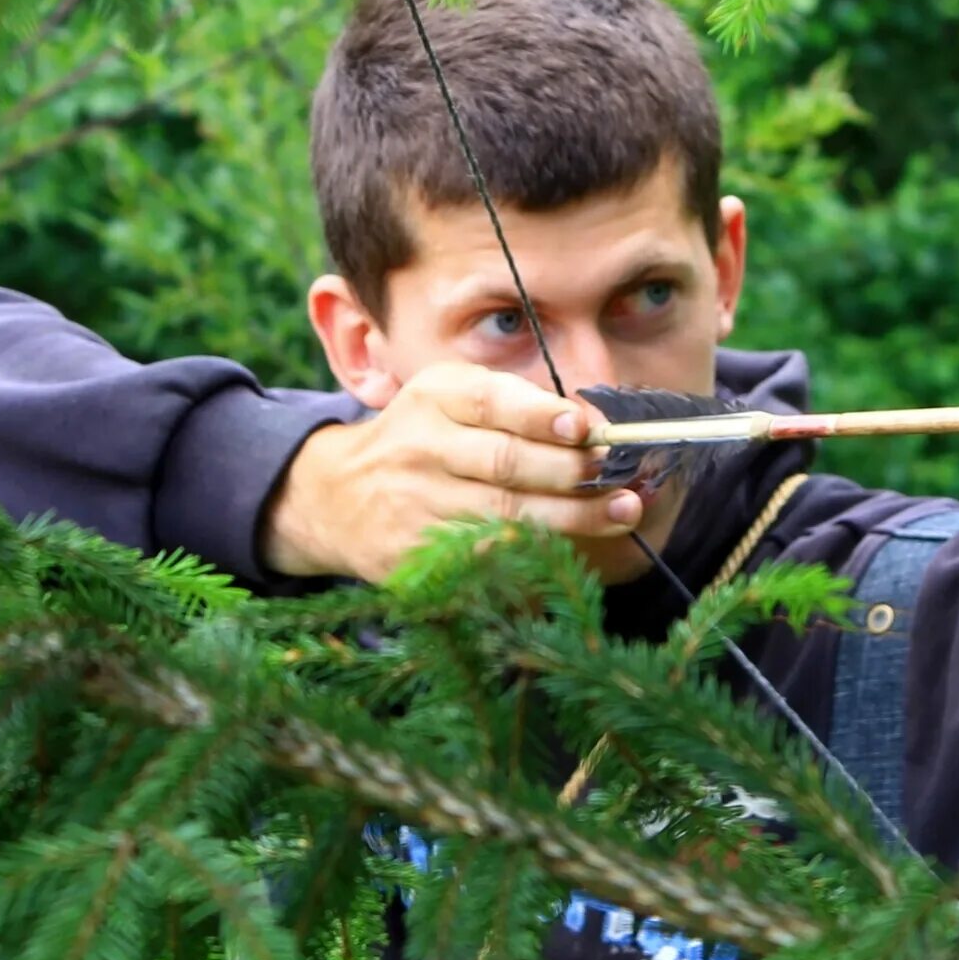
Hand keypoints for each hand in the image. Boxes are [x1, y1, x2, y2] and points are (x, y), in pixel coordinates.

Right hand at [258, 362, 643, 581]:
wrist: (337, 495)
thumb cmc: (423, 439)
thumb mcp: (452, 401)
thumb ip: (516, 406)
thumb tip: (594, 428)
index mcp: (433, 399)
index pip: (489, 400)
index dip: (539, 415)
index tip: (584, 428)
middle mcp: (420, 449)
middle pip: (503, 463)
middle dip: (568, 472)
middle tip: (619, 478)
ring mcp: (414, 506)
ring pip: (501, 517)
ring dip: (569, 518)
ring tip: (621, 512)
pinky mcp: (412, 555)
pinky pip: (482, 561)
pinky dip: (532, 560)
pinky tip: (571, 558)